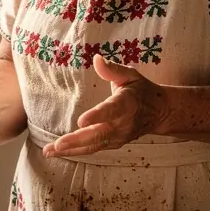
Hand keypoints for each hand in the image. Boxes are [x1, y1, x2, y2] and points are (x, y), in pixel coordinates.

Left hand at [49, 55, 168, 157]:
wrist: (160, 112)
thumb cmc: (141, 90)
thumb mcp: (130, 75)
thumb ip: (112, 69)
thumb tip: (96, 58)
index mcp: (126, 104)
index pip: (111, 111)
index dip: (97, 116)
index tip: (82, 120)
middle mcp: (122, 124)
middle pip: (98, 135)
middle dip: (76, 140)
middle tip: (57, 144)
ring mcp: (118, 137)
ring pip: (93, 146)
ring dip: (71, 149)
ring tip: (50, 151)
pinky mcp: (113, 144)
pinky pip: (93, 149)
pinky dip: (76, 151)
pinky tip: (58, 151)